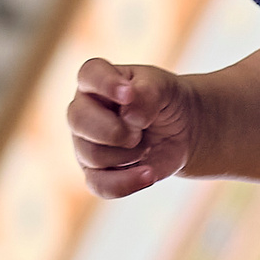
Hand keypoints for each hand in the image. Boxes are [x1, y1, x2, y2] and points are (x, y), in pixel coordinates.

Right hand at [69, 58, 199, 197]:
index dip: (105, 84)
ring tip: (147, 145)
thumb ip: (148, 92)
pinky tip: (149, 173)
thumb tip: (130, 114)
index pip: (90, 75)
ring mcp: (85, 144)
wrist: (181, 128)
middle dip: (114, 129)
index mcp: (96, 81)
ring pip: (93, 155)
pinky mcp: (97, 172)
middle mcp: (83, 111)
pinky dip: (126, 182)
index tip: (129, 93)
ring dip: (128, 153)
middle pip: (78, 120)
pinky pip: (100, 185)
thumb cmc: (164, 99)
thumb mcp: (164, 87)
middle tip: (140, 130)